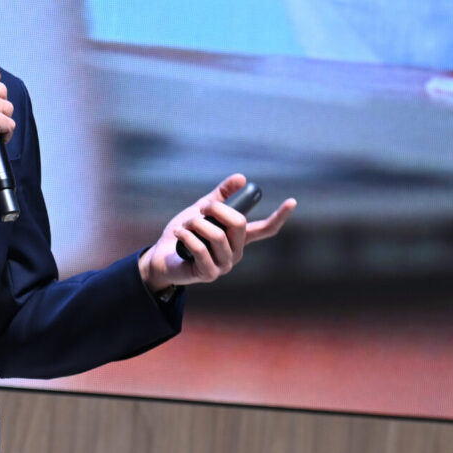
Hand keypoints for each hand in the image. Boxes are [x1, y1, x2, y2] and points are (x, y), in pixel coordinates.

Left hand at [139, 173, 295, 291]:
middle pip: (239, 224)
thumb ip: (220, 196)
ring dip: (195, 224)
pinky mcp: (209, 274)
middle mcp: (236, 252)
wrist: (160, 256)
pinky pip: (201, 249)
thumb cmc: (184, 233)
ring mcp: (224, 265)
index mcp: (239, 237)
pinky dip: (187, 236)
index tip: (292, 201)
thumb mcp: (201, 209)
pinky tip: (179, 233)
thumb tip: (242, 177)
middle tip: (200, 209)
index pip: (265, 229)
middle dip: (216, 210)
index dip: (279, 216)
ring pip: (217, 236)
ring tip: (184, 226)